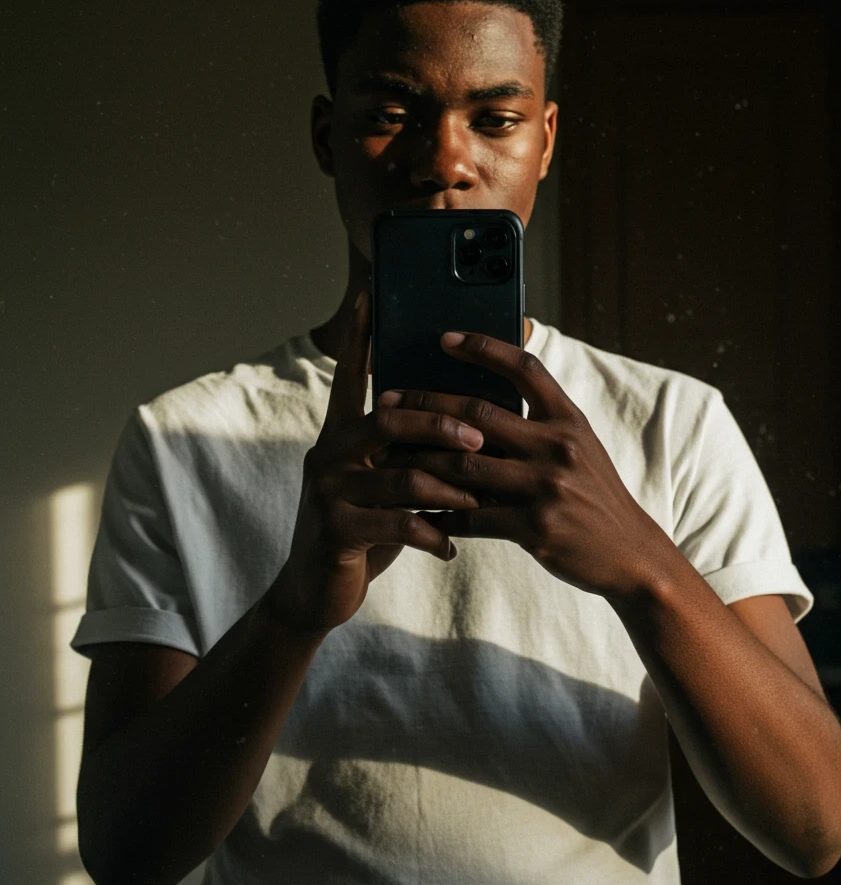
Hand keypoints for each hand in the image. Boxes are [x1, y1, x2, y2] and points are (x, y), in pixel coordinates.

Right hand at [261, 291, 487, 635]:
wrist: (315, 591)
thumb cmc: (364, 528)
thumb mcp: (384, 482)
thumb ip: (408, 450)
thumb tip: (466, 416)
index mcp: (341, 433)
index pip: (351, 374)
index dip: (360, 335)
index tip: (371, 293)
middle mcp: (328, 452)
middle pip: (389, 417)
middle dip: (441, 423)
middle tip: (480, 437)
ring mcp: (327, 490)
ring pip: (403, 475)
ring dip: (451, 489)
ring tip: (477, 503)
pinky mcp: (335, 529)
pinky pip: (399, 524)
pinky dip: (434, 534)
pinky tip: (450, 546)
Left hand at [376, 330, 674, 599]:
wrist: (629, 553)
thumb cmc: (593, 494)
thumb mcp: (579, 445)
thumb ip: (541, 419)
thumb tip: (485, 396)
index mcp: (568, 419)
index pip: (524, 367)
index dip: (483, 348)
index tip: (444, 338)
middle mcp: (558, 446)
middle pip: (477, 414)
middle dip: (425, 405)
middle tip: (386, 401)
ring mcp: (546, 488)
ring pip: (463, 466)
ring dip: (419, 460)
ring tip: (387, 455)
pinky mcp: (535, 529)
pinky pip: (471, 517)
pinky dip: (439, 513)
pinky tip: (415, 510)